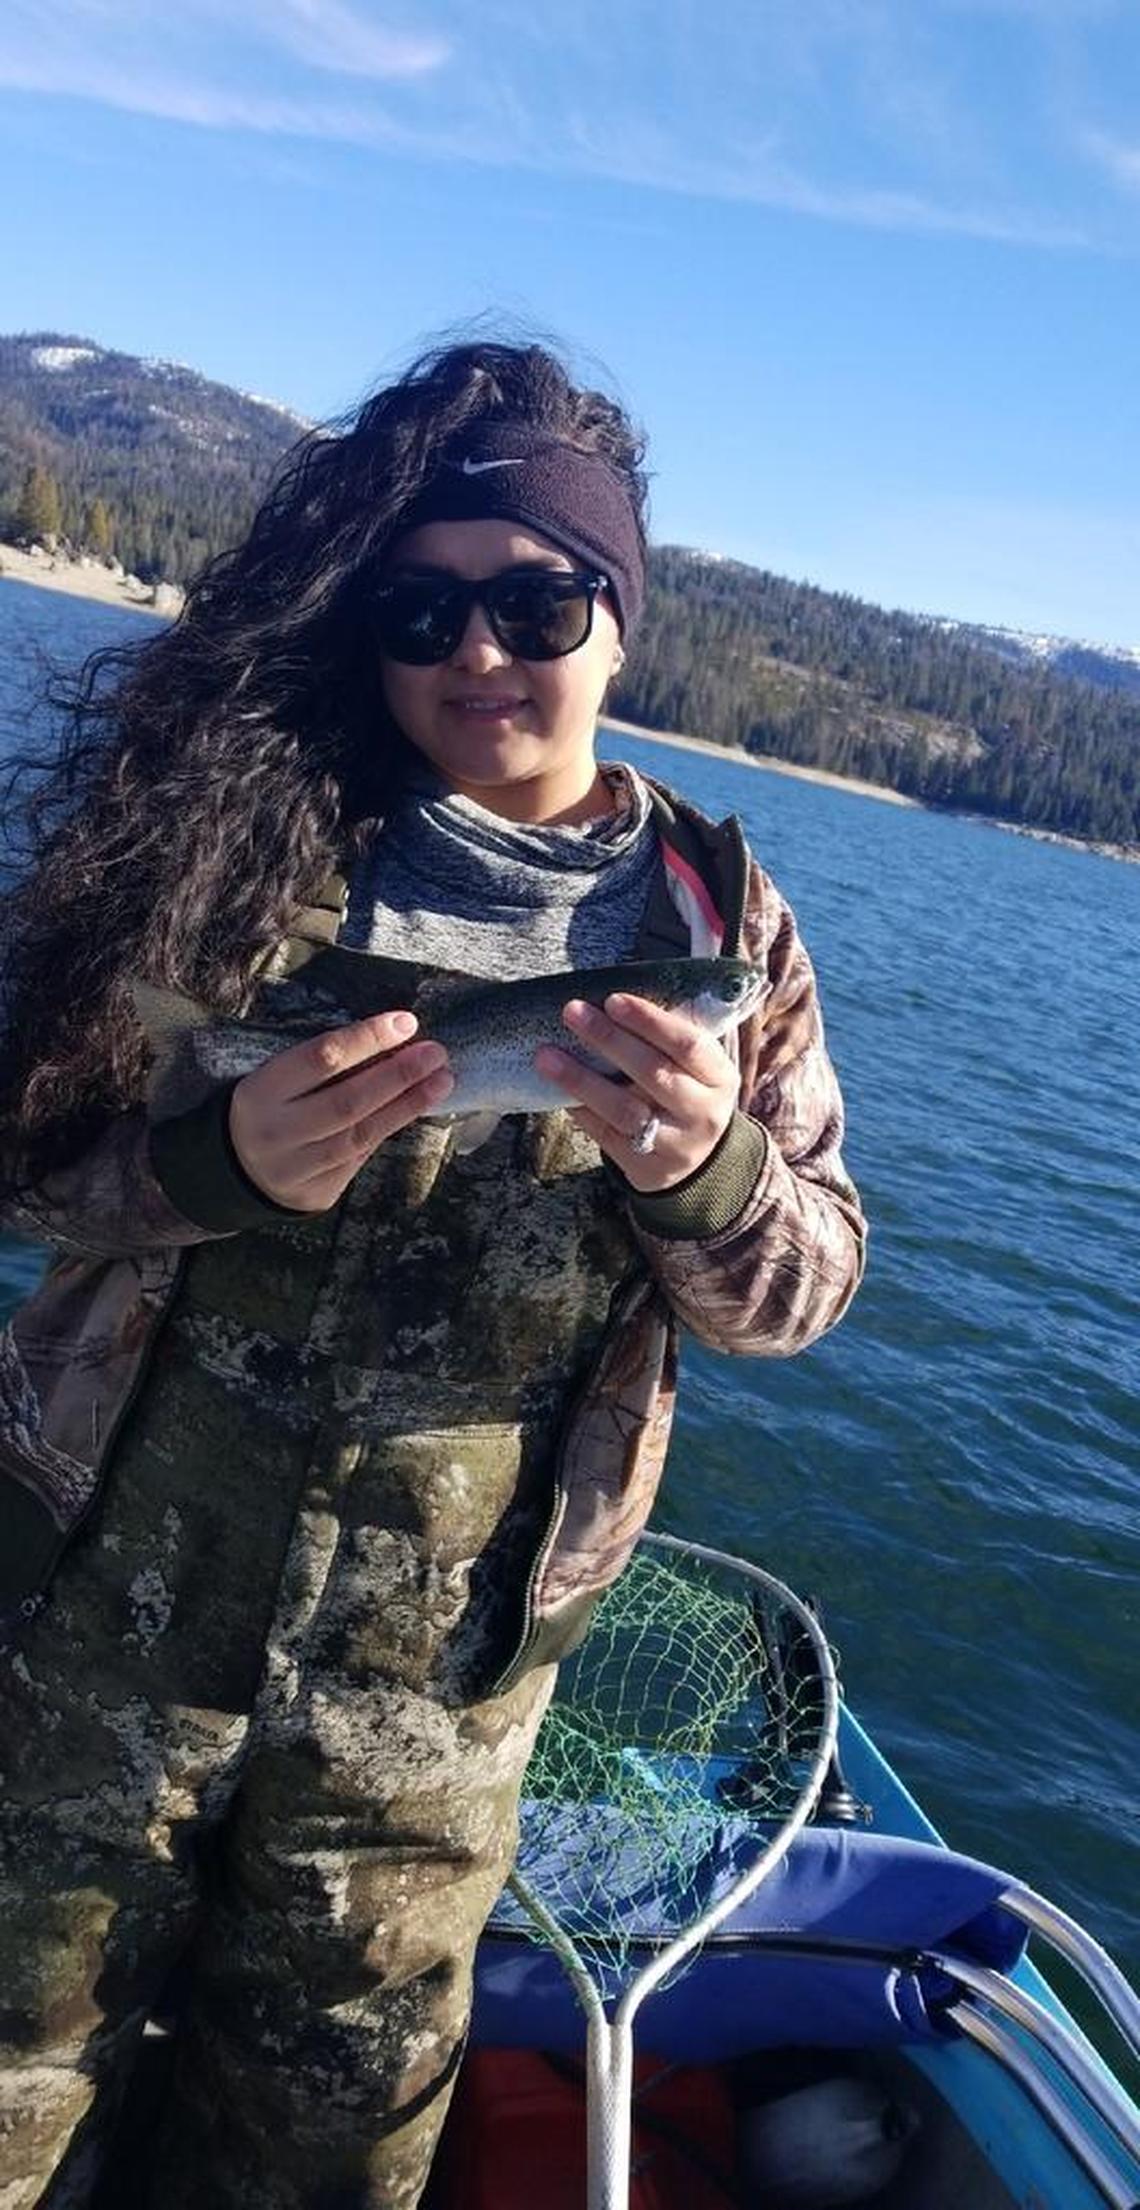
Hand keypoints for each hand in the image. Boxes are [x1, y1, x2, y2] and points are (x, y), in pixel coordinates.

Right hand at [228, 1011, 453, 1211]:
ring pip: (361, 1135)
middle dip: (398, 1075)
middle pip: (348, 1101)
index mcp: (261, 1092)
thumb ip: (327, 1064)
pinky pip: (359, 1158)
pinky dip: (388, 1130)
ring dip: (407, 1106)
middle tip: (435, 1054)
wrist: (237, 1167)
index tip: (407, 1023)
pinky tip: (413, 1109)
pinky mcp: (315, 1194)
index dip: (368, 1039)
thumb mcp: (280, 1078)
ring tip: (441, 1082)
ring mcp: (295, 1169)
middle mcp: (276, 1133)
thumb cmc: (271, 1107)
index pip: (322, 1058)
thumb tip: (394, 1041)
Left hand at [534, 992, 739, 1193]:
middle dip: (609, 1040)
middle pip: (653, 1073)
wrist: (698, 1160)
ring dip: (582, 1080)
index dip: (650, 1022)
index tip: (613, 1000)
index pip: (689, 1045)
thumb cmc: (687, 1093)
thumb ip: (668, 1038)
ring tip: (546, 1056)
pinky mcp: (646, 1167)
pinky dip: (580, 1108)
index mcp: (720, 1078)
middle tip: (572, 1012)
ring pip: (624, 1109)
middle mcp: (703, 1113)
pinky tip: (556, 1088)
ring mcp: (675, 1144)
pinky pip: (606, 1134)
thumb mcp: (696, 1068)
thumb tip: (609, 1000)